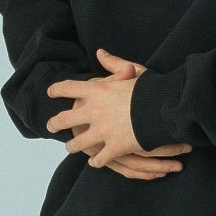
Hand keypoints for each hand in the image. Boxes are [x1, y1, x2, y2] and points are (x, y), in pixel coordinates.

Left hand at [48, 47, 192, 177]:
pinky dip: (96, 161)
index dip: (57, 90)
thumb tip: (99, 53)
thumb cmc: (150, 89)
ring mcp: (102, 132)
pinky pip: (99, 159)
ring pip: (78, 143)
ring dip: (73, 147)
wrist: (164, 109)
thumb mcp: (132, 71)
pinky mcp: (114, 148)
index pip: (67, 88)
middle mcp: (94, 111)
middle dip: (55, 123)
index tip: (51, 92)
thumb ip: (113, 64)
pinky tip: (95, 162)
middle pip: (64, 119)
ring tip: (70, 148)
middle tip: (51, 125)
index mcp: (97, 91)